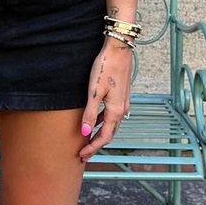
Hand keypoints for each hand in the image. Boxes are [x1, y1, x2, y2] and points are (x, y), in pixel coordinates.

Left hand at [79, 37, 131, 161]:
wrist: (119, 49)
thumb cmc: (105, 67)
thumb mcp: (94, 91)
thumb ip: (89, 113)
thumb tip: (85, 133)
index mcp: (115, 111)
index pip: (104, 137)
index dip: (93, 148)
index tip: (82, 155)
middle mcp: (122, 109)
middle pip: (109, 133)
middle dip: (96, 145)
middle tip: (84, 154)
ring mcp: (123, 102)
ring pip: (111, 125)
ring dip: (100, 134)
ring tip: (88, 140)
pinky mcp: (121, 95)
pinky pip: (112, 115)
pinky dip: (103, 122)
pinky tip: (95, 120)